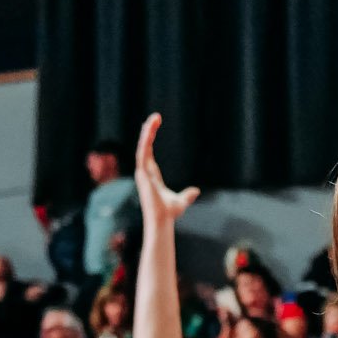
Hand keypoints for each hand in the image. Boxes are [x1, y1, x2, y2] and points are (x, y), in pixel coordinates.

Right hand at [135, 113, 199, 228]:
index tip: (154, 127)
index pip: (148, 153)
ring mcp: (142, 172)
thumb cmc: (169, 213)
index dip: (150, 140)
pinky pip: (142, 152)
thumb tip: (196, 191)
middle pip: (144, 147)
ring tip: (154, 118)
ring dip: (147, 132)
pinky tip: (149, 129)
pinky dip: (145, 141)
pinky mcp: (142, 173)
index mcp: (151, 176)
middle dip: (148, 131)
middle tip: (155, 116)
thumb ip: (187, 196)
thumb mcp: (181, 201)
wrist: (163, 220)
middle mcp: (145, 172)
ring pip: (143, 147)